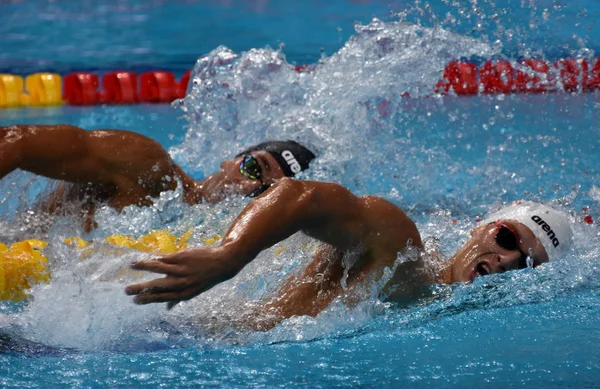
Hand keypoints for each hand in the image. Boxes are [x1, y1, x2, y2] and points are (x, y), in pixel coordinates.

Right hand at [124, 246, 238, 308]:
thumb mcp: (194, 291)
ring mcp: (181, 269)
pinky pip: (165, 258)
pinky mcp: (182, 257)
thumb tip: (168, 309)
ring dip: (144, 266)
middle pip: (158, 286)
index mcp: (183, 294)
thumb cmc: (205, 278)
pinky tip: (143, 257)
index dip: (148, 299)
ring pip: (159, 268)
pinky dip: (153, 258)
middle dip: (141, 288)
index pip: (162, 298)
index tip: (134, 301)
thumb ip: (179, 298)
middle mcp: (182, 283)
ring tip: (131, 265)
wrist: (222, 263)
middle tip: (126, 290)